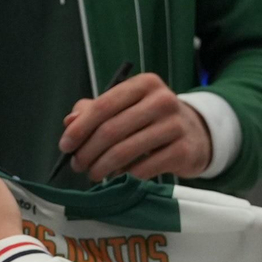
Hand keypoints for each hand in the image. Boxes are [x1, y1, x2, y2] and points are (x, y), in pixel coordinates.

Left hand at [57, 74, 211, 180]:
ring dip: (102, 167)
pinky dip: (125, 175)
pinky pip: (144, 167)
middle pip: (112, 129)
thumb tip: (69, 122)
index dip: (80, 128)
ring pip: (126, 150)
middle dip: (88, 151)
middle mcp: (162, 100)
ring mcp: (175, 125)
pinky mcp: (184, 150)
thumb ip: (95, 110)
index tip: (65, 146)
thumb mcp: (126, 107)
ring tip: (93, 174)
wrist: (196, 134)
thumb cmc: (151, 119)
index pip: (104, 105)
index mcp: (144, 84)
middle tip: (77, 165)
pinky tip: (118, 177)